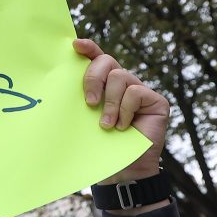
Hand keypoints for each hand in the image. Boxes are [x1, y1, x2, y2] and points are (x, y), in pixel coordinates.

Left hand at [74, 39, 169, 184]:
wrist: (122, 171)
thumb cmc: (100, 146)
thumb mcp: (85, 120)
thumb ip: (81, 100)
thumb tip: (59, 84)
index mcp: (104, 85)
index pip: (96, 58)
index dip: (88, 49)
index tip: (75, 45)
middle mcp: (122, 83)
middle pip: (107, 61)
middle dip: (93, 78)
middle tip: (88, 102)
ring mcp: (140, 90)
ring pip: (120, 77)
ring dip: (110, 103)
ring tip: (107, 125)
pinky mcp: (156, 101)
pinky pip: (135, 92)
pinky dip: (125, 110)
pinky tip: (123, 126)